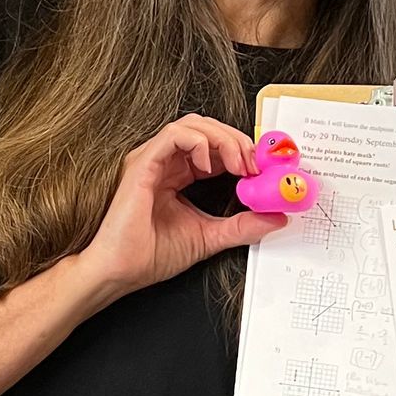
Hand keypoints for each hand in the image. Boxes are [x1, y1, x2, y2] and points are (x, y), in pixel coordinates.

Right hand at [74, 116, 283, 304]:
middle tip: (255, 163)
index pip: (213, 147)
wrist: (120, 271)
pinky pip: (173, 135)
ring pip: (191, 125)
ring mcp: (152, 160)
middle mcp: (165, 162)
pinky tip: (209, 165)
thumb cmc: (150, 255)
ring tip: (238, 163)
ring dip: (222, 138)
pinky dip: (198, 142)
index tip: (262, 168)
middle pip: (206, 129)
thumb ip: (242, 226)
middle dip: (236, 140)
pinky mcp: (142, 164)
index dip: (240, 150)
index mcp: (178, 175)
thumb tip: (276, 217)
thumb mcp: (210, 237)